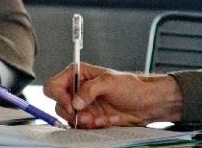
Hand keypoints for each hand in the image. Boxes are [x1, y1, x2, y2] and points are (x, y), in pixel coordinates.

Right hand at [43, 63, 182, 127]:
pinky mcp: (90, 118)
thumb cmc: (132, 86)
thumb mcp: (110, 82)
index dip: (59, 97)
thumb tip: (75, 102)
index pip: (54, 86)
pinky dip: (94, 127)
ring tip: (101, 119)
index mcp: (78, 74)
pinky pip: (83, 127)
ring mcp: (84, 106)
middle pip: (59, 105)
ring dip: (85, 122)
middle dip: (74, 114)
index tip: (73, 106)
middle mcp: (78, 90)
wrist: (147, 104)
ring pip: (70, 119)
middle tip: (88, 117)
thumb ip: (89, 90)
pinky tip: (108, 121)